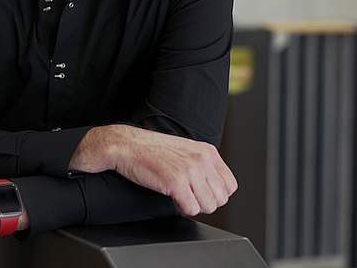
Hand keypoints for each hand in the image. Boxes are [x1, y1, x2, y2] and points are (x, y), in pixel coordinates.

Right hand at [69, 125, 236, 216]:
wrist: (126, 146)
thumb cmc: (151, 150)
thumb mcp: (185, 150)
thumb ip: (204, 165)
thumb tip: (216, 187)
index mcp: (207, 151)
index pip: (230, 186)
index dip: (214, 194)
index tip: (200, 192)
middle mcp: (201, 160)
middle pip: (220, 199)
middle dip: (203, 202)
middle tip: (187, 195)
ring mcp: (189, 170)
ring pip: (208, 206)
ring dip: (193, 206)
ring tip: (179, 195)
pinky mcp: (176, 182)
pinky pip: (191, 209)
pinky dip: (181, 208)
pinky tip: (172, 197)